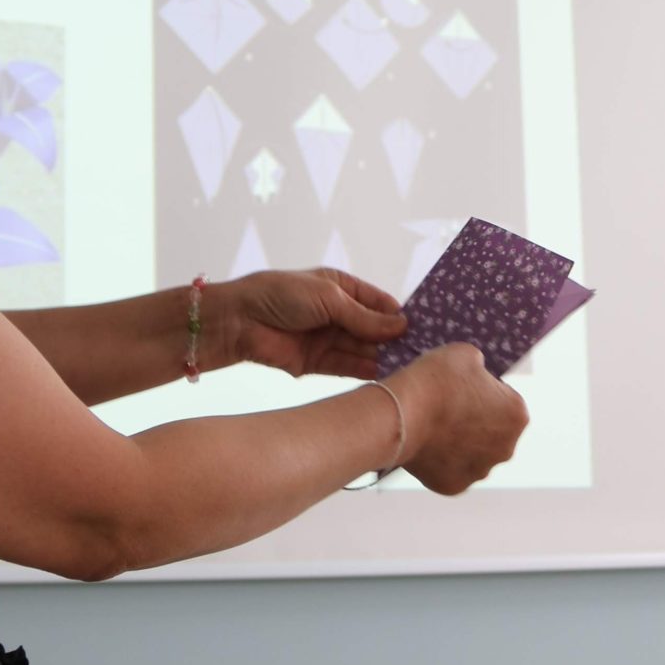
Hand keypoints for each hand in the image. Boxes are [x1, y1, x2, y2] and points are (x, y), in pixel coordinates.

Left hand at [220, 267, 407, 382]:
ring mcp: (327, 339)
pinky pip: (346, 367)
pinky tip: (386, 376)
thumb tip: (401, 325)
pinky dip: (365, 372)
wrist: (238, 321)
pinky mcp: (316, 363)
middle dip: (394, 339)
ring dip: (383, 358)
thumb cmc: (281, 295)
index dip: (399, 315)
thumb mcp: (328, 298)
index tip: (426, 328)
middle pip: (373, 329)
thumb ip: (363, 316)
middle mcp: (337, 313)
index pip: (378, 303)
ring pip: (363, 350)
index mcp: (340, 288)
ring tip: (411, 367)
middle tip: (424, 353)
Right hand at [389, 344, 527, 494]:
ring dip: (459, 444)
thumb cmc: (436, 380)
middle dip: (475, 422)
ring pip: (472, 455)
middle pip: (492, 432)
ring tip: (432, 426)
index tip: (462, 389)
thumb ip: (479, 368)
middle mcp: (506, 448)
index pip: (504, 400)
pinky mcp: (454, 486)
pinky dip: (440, 461)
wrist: (402, 413)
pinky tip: (425, 444)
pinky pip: (450, 471)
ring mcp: (480, 471)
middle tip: (447, 408)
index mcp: (517, 415)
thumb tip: (476, 373)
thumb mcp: (466, 355)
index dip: (483, 392)